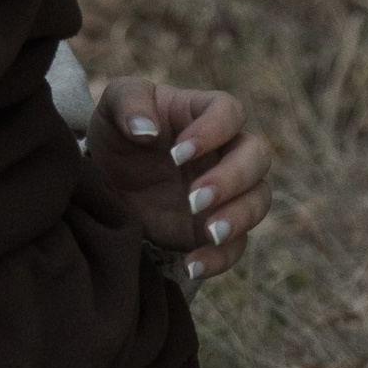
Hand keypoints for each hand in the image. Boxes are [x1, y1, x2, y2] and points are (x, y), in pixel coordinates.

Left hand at [86, 79, 272, 288]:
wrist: (108, 182)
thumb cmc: (118, 135)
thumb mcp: (113, 107)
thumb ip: (128, 102)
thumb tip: (145, 129)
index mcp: (204, 113)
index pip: (230, 112)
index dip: (213, 130)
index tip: (178, 153)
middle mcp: (226, 151)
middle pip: (257, 157)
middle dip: (232, 179)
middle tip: (194, 198)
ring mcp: (227, 192)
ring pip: (259, 200)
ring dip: (239, 218)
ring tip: (209, 233)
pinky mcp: (216, 228)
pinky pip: (236, 247)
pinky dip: (219, 259)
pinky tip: (191, 265)